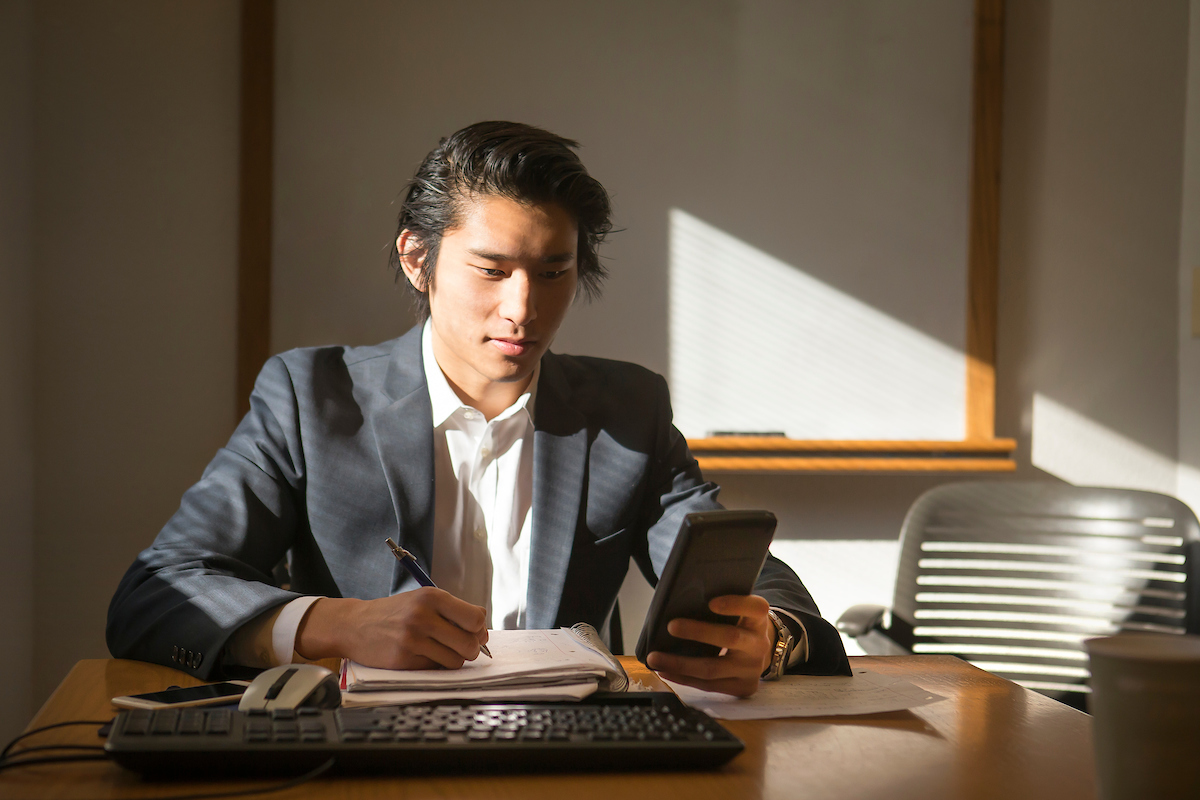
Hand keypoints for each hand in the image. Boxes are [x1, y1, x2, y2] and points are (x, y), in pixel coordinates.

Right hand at [295, 588, 488, 669]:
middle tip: (462, 647)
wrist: (355, 625)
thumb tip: (483, 633)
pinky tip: (421, 655)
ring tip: (440, 651)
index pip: (475, 618)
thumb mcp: (423, 600)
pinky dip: (434, 666)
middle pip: (469, 643)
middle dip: (471, 649)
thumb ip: (453, 611)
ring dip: (453, 660)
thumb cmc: (395, 613)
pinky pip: (435, 669)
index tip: (474, 633)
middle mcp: (422, 616)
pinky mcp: (403, 660)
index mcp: (432, 597)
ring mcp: (412, 639)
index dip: (479, 629)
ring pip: (455, 661)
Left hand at [645, 594, 773, 697]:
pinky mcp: (743, 687)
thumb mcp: (740, 613)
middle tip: (671, 626)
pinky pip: (709, 686)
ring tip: (655, 658)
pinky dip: (683, 679)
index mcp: (758, 620)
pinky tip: (665, 671)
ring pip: (713, 669)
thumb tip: (679, 601)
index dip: (735, 604)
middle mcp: (758, 645)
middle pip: (730, 638)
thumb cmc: (739, 626)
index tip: (711, 603)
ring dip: (680, 664)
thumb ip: (721, 606)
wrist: (760, 653)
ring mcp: (751, 669)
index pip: (755, 608)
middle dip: (698, 632)